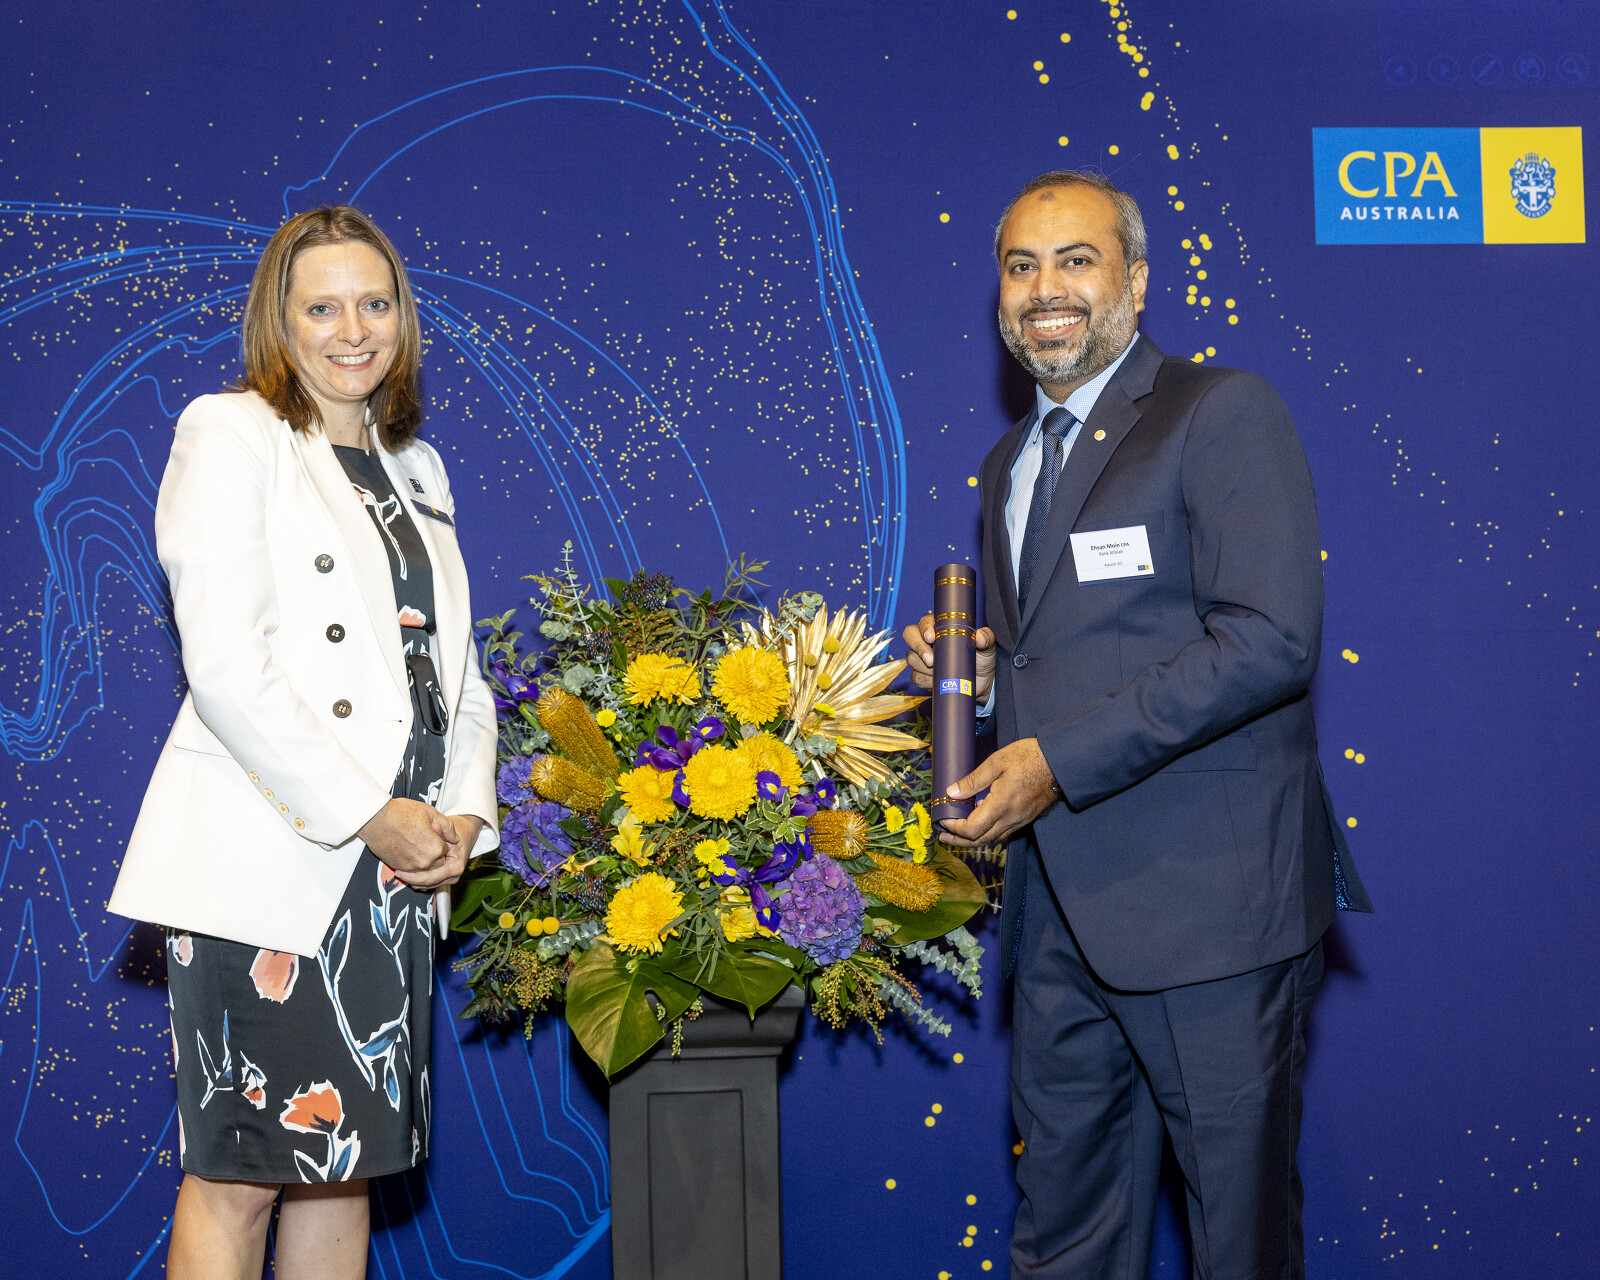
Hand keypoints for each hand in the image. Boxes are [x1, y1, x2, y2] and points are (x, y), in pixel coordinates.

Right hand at [357, 797, 448, 875]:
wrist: (375, 819)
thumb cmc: (402, 813)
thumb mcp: (431, 813)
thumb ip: (448, 827)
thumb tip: (455, 839)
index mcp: (435, 849)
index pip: (445, 849)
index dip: (439, 839)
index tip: (431, 830)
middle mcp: (424, 862)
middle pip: (437, 862)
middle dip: (434, 851)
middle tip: (423, 836)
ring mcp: (410, 867)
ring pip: (425, 868)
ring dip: (423, 858)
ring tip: (414, 841)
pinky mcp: (398, 868)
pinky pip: (411, 870)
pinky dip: (412, 862)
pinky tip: (406, 847)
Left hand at [394, 812, 483, 890]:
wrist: (465, 834)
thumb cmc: (457, 830)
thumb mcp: (449, 828)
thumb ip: (440, 830)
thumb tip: (432, 828)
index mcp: (455, 866)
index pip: (430, 877)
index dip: (412, 876)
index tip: (398, 870)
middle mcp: (453, 876)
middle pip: (427, 884)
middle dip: (410, 879)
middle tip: (396, 872)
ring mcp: (449, 879)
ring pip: (425, 886)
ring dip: (412, 880)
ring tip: (400, 871)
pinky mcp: (444, 879)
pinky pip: (427, 883)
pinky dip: (417, 879)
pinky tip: (408, 870)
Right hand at [903, 614, 997, 699]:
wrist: (980, 681)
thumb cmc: (981, 657)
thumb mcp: (987, 645)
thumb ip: (985, 638)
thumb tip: (979, 637)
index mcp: (940, 627)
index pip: (925, 622)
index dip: (924, 628)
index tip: (931, 637)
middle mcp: (927, 640)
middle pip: (910, 635)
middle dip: (918, 647)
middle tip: (931, 660)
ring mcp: (922, 657)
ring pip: (911, 658)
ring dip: (925, 667)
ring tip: (942, 670)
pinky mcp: (922, 675)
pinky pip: (915, 677)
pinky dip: (926, 680)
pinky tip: (938, 680)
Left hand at [937, 737, 1057, 847]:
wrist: (1060, 762)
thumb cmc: (1029, 758)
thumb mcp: (997, 762)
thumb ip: (974, 780)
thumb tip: (952, 792)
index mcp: (1001, 805)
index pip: (972, 830)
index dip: (955, 829)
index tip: (943, 821)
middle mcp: (1011, 819)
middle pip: (980, 841)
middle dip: (959, 841)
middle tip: (943, 836)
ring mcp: (1019, 821)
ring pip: (992, 839)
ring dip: (972, 839)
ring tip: (957, 833)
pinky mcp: (1025, 819)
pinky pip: (1003, 833)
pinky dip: (987, 833)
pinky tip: (979, 823)